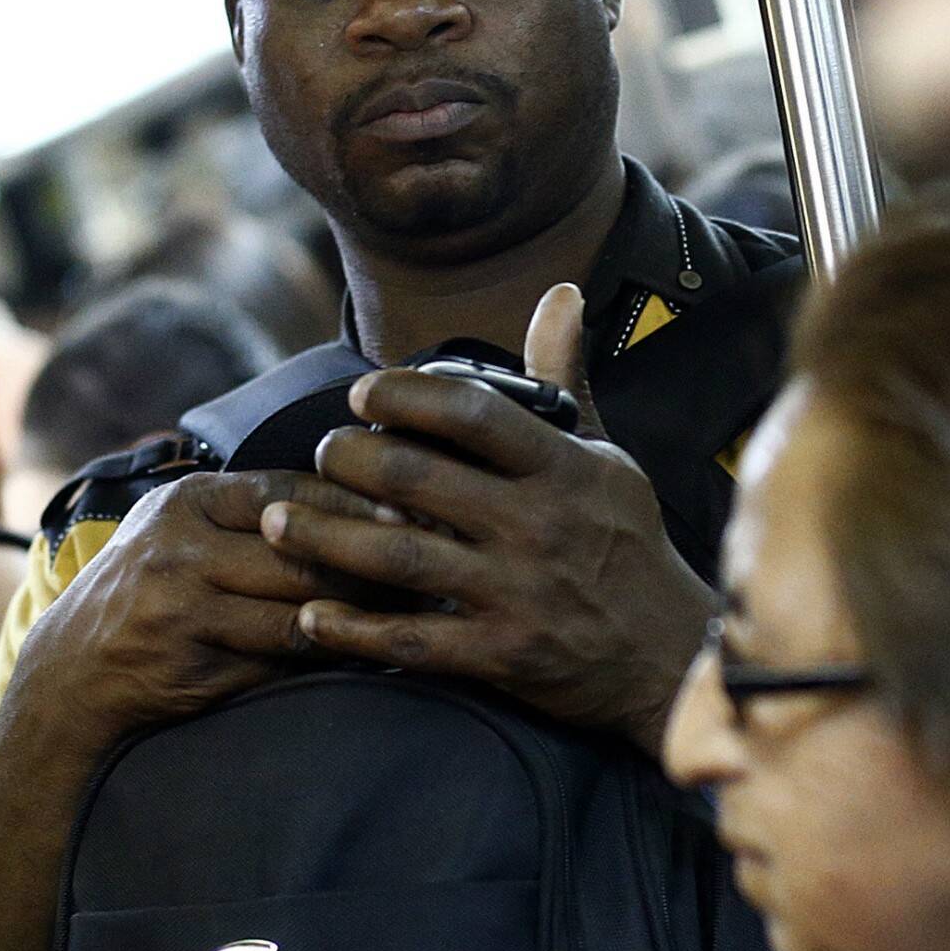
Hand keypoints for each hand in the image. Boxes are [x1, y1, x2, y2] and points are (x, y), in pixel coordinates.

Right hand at [4, 468, 386, 748]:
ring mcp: (185, 606)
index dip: (357, 498)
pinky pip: (283, 656)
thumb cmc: (147, 595)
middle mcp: (180, 546)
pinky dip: (333, 652)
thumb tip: (363, 499)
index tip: (415, 506)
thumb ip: (249, 516)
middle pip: (303, 549)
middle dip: (375, 558)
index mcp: (185, 502)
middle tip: (439, 560)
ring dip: (367, 610)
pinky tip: (374, 649)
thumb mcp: (180, 533)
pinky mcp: (195, 661)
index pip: (289, 489)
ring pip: (301, 605)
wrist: (71, 675)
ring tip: (423, 607)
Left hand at [264, 284, 714, 754]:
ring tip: (277, 520)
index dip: (407, 396)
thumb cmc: (626, 545)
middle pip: (419, 478)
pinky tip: (310, 615)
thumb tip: (560, 294)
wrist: (672, 656)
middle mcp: (538, 525)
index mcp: (561, 469)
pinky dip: (356, 629)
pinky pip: (414, 640)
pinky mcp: (505, 656)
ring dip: (327, 536)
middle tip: (318, 452)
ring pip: (402, 557)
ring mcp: (519, 593)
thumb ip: (563, 380)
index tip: (361, 393)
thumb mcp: (606, 457)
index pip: (474, 413)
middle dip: (351, 459)